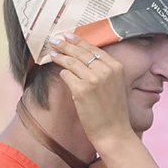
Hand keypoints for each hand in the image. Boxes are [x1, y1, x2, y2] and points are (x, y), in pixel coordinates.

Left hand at [49, 33, 135, 149]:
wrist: (114, 131)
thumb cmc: (113, 111)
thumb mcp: (115, 85)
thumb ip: (104, 71)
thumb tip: (83, 58)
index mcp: (116, 67)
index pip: (94, 48)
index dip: (79, 41)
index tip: (69, 36)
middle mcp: (106, 70)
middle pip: (81, 52)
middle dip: (65, 45)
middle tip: (54, 40)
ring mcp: (93, 79)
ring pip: (71, 62)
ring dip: (59, 56)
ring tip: (51, 54)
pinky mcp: (81, 89)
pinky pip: (66, 75)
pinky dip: (62, 73)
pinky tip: (59, 72)